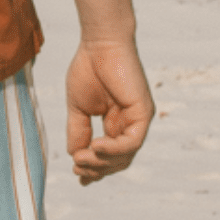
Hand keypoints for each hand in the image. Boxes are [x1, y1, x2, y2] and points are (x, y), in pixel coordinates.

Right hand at [65, 41, 154, 185]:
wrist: (99, 44)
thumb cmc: (89, 68)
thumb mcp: (79, 108)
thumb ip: (78, 132)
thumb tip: (76, 156)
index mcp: (116, 123)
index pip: (110, 156)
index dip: (94, 169)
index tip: (77, 175)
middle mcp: (130, 124)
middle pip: (119, 161)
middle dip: (97, 169)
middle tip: (77, 167)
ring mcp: (139, 119)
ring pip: (126, 156)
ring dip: (103, 162)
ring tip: (83, 158)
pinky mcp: (144, 113)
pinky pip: (132, 142)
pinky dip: (114, 150)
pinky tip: (96, 146)